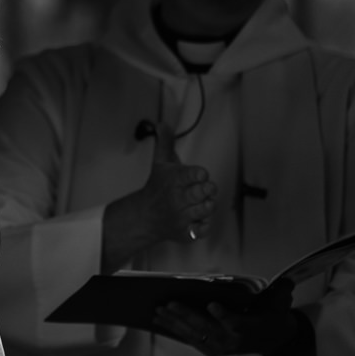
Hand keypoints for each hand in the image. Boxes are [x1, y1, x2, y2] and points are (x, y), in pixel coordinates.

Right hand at [101, 121, 216, 271]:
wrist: (145, 217)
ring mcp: (182, 217)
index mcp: (174, 181)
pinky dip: (205, 223)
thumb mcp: (160, 163)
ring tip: (203, 201)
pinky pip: (203, 229)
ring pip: (205, 210)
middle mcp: (177, 199)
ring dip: (208, 205)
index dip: (199, 174)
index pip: (191, 175)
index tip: (201, 173)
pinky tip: (200, 217)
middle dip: (207, 189)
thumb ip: (166, 143)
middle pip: (200, 193)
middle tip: (207, 187)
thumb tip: (163, 123)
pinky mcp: (186, 232)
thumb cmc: (157, 188)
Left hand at [154, 292, 312, 355]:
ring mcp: (221, 347)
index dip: (224, 316)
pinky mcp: (212, 350)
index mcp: (250, 328)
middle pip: (207, 329)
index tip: (212, 305)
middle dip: (186, 316)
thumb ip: (282, 292)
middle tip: (168, 304)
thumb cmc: (273, 316)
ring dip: (174, 323)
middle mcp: (233, 341)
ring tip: (158, 311)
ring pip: (194, 335)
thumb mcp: (281, 303)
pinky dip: (175, 330)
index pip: (235, 323)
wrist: (274, 341)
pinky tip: (162, 320)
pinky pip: (191, 339)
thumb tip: (286, 280)